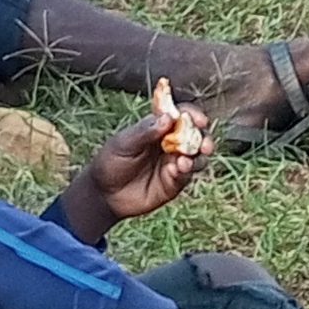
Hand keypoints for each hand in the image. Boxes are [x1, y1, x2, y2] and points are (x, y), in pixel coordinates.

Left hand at [62, 106, 202, 229]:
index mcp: (158, 127)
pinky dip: (187, 171)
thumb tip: (168, 118)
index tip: (199, 120)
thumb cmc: (110, 161)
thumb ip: (145, 131)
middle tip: (205, 144)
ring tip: (186, 160)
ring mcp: (174, 163)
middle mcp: (171, 143)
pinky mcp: (174, 182)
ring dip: (198, 156)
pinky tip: (179, 169)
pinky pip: (187, 175)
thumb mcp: (124, 143)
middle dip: (204, 138)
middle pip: (196, 136)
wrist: (104, 193)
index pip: (181, 115)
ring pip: (197, 156)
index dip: (192, 115)